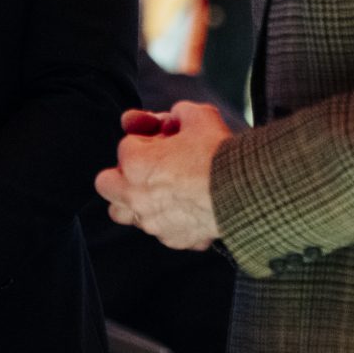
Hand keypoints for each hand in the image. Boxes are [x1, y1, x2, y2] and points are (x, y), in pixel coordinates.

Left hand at [95, 101, 233, 250]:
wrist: (247, 191)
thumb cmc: (220, 153)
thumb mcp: (199, 116)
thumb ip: (179, 113)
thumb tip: (176, 116)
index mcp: (135, 162)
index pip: (126, 145)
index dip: (147, 138)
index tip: (166, 138)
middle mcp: (135, 195)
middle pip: (106, 184)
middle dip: (121, 173)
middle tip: (144, 168)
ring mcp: (152, 221)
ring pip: (123, 214)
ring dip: (134, 202)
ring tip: (157, 193)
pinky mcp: (174, 239)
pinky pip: (160, 231)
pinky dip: (169, 221)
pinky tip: (188, 210)